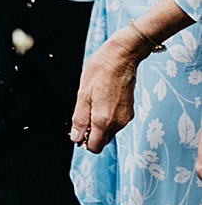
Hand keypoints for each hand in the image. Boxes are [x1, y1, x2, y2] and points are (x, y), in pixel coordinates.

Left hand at [71, 29, 143, 152]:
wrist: (122, 57)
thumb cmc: (100, 72)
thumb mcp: (83, 94)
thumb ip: (80, 119)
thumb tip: (75, 138)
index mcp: (104, 120)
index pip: (95, 147)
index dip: (83, 141)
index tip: (77, 128)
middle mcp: (118, 123)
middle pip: (102, 140)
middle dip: (90, 133)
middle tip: (82, 113)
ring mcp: (126, 118)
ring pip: (109, 132)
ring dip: (98, 125)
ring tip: (92, 103)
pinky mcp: (130, 112)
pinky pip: (116, 123)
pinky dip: (107, 118)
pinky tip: (101, 101)